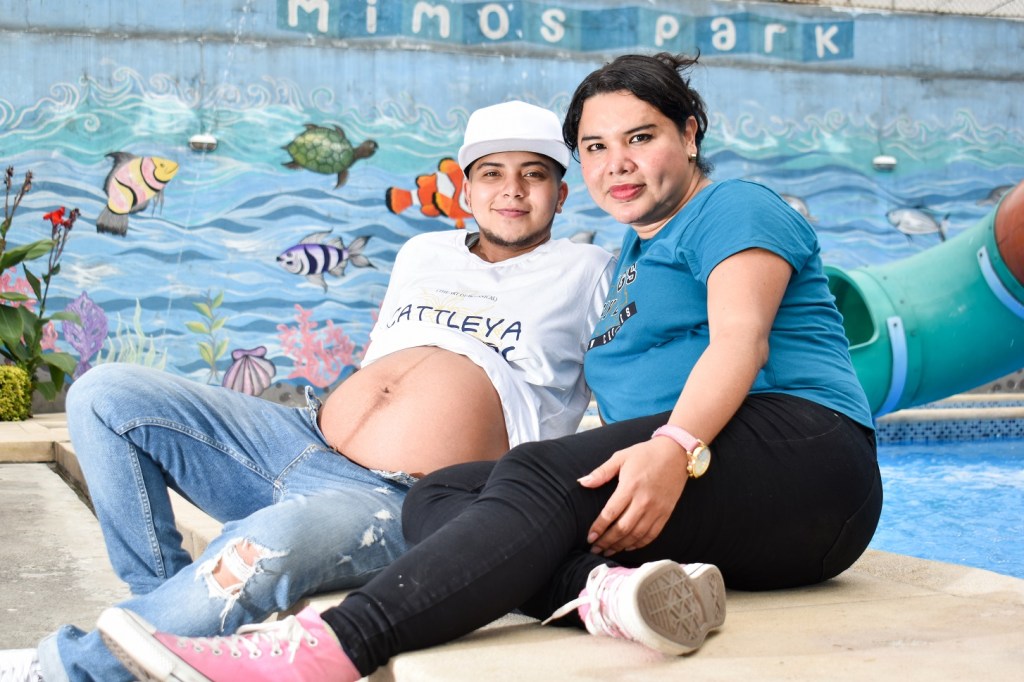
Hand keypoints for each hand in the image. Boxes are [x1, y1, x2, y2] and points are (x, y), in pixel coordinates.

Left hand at [577, 436, 688, 555]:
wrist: (676, 453)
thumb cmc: (646, 454)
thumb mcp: (621, 457)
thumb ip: (601, 472)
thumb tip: (582, 482)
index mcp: (630, 486)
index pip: (610, 513)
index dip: (599, 528)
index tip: (589, 538)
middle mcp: (643, 501)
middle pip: (622, 528)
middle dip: (607, 542)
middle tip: (595, 549)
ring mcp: (656, 509)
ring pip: (636, 535)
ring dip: (621, 546)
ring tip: (608, 551)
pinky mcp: (666, 513)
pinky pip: (651, 534)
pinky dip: (639, 544)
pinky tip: (628, 547)